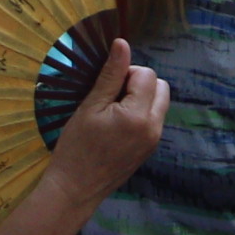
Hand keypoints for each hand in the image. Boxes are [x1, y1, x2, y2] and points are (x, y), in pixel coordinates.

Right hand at [49, 36, 171, 196]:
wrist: (74, 190)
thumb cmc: (76, 148)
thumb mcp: (90, 107)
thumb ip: (110, 75)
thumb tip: (122, 43)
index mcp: (139, 115)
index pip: (147, 74)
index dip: (126, 73)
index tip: (107, 88)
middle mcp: (154, 127)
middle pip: (160, 86)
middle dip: (139, 83)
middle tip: (111, 98)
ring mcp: (154, 140)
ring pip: (159, 102)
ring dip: (141, 98)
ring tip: (113, 112)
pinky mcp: (149, 149)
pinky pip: (154, 120)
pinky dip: (140, 114)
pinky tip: (117, 126)